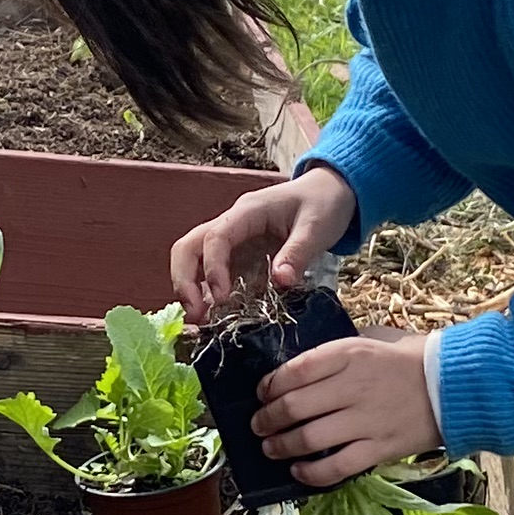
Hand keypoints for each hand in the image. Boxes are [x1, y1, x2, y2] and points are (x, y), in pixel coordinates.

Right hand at [173, 166, 355, 322]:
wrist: (329, 193)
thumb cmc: (323, 204)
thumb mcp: (317, 227)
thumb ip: (298, 253)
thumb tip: (280, 281)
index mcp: (248, 212)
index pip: (215, 237)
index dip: (212, 269)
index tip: (220, 298)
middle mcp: (231, 225)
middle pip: (188, 247)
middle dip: (184, 281)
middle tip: (195, 314)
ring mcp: (233, 241)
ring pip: (193, 260)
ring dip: (190, 289)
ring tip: (199, 321)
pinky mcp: (239, 256)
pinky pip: (213, 273)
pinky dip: (207, 294)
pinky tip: (214, 317)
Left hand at [253, 333, 437, 490]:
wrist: (457, 385)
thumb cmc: (412, 358)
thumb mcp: (373, 338)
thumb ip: (338, 351)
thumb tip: (302, 366)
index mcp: (349, 354)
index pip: (294, 371)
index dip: (270, 385)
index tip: (262, 393)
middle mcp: (353, 387)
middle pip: (293, 407)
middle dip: (267, 419)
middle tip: (259, 425)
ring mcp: (366, 421)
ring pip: (308, 439)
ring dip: (281, 446)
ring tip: (271, 448)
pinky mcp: (379, 449)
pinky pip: (336, 467)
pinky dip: (310, 473)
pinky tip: (299, 471)